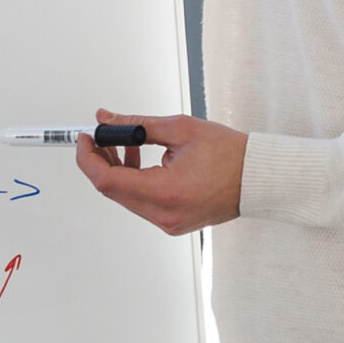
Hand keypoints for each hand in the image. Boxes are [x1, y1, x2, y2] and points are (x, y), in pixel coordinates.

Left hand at [73, 109, 246, 235]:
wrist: (257, 179)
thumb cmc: (230, 155)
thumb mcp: (179, 129)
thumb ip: (136, 124)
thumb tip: (107, 119)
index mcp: (165, 192)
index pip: (107, 181)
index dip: (89, 158)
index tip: (86, 138)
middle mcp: (164, 214)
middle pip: (112, 191)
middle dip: (100, 162)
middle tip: (102, 137)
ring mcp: (168, 223)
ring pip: (125, 198)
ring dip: (117, 171)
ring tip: (126, 145)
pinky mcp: (173, 223)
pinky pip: (142, 203)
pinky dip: (134, 182)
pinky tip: (141, 161)